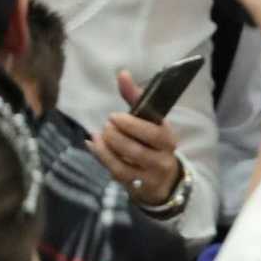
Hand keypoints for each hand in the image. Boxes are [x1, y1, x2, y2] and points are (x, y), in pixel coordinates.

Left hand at [89, 69, 184, 206]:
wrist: (164, 179)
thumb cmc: (152, 142)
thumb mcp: (149, 120)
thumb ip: (135, 97)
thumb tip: (122, 73)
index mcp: (168, 137)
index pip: (153, 131)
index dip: (132, 124)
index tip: (114, 116)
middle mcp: (162, 157)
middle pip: (138, 149)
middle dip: (117, 136)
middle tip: (106, 125)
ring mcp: (150, 175)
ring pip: (126, 164)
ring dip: (108, 148)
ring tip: (99, 135)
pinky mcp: (137, 186)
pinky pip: (117, 173)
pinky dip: (102, 158)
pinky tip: (93, 145)